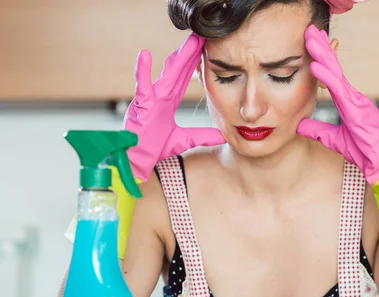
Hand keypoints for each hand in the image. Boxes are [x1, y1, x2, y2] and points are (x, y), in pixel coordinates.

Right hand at [123, 33, 224, 180]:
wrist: (136, 160)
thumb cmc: (152, 149)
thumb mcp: (184, 140)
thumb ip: (203, 136)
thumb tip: (223, 136)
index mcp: (168, 103)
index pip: (184, 79)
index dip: (194, 64)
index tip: (204, 49)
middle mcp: (160, 97)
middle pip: (178, 71)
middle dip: (190, 54)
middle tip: (201, 36)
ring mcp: (150, 99)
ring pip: (167, 74)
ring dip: (178, 58)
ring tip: (188, 41)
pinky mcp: (141, 105)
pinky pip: (142, 86)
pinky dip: (142, 70)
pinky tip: (145, 54)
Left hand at [297, 25, 378, 185]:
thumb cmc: (366, 152)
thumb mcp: (335, 140)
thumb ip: (319, 131)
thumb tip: (300, 126)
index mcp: (350, 103)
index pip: (332, 77)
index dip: (322, 61)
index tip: (311, 46)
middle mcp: (354, 98)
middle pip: (334, 69)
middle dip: (322, 49)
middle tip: (310, 32)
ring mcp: (357, 101)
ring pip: (336, 73)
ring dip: (322, 55)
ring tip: (310, 39)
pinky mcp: (358, 109)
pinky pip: (339, 89)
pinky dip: (327, 76)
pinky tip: (316, 65)